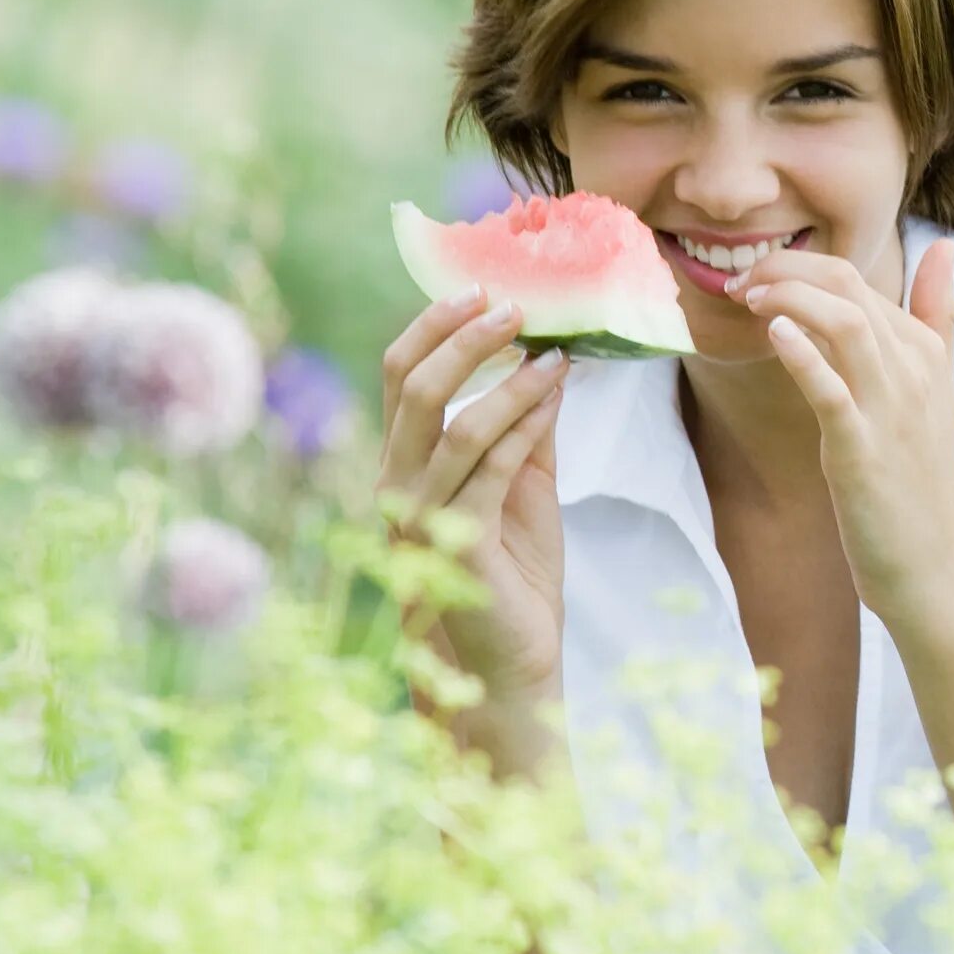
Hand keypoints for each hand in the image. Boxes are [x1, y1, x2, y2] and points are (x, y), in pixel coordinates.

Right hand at [375, 289, 569, 693]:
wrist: (510, 665)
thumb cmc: (512, 576)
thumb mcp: (523, 489)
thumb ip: (528, 430)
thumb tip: (551, 360)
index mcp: (405, 466)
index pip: (399, 379)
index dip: (433, 328)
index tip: (479, 288)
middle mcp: (399, 487)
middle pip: (413, 390)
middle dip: (460, 338)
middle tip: (512, 304)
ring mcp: (421, 518)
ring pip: (453, 426)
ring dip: (506, 380)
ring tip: (550, 348)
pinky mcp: (457, 546)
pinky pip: (490, 469)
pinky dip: (524, 424)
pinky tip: (554, 395)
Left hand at [733, 236, 953, 607]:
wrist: (935, 564)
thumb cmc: (924, 478)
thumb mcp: (939, 388)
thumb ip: (940, 316)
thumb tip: (944, 248)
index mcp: (925, 351)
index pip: (858, 278)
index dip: (797, 267)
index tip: (755, 281)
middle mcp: (913, 370)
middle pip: (848, 286)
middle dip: (784, 269)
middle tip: (740, 282)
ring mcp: (890, 409)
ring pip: (846, 322)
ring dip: (790, 297)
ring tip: (748, 297)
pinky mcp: (863, 450)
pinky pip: (833, 391)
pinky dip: (803, 355)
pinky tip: (774, 334)